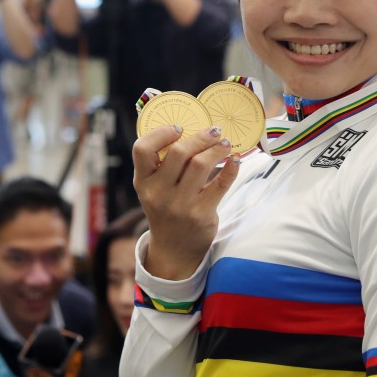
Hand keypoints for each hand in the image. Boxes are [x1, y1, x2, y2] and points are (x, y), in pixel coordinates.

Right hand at [132, 125, 240, 279]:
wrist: (174, 249)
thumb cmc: (166, 208)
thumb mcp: (154, 188)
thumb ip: (164, 164)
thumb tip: (192, 128)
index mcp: (143, 182)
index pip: (142, 150)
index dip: (160, 133)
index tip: (179, 128)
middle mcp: (158, 193)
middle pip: (178, 152)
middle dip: (200, 137)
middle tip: (214, 131)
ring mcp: (180, 205)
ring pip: (200, 164)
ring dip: (217, 149)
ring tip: (225, 144)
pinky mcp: (201, 214)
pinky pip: (220, 184)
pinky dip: (231, 168)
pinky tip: (235, 160)